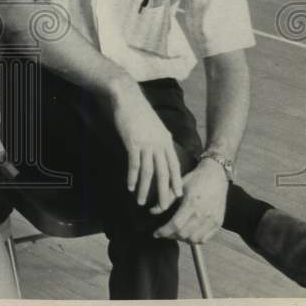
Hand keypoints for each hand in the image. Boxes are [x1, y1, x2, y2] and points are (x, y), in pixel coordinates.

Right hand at [111, 82, 182, 210]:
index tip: (177, 196)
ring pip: (148, 172)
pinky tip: (130, 187)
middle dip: (164, 192)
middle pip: (164, 173)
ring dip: (145, 190)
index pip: (174, 166)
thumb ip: (159, 140)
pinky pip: (134, 164)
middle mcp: (159, 144)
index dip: (176, 182)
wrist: (128, 97)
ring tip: (141, 202)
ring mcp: (146, 144)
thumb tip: (160, 154)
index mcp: (166, 141)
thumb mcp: (155, 126)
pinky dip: (133, 178)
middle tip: (162, 208)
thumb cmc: (139, 112)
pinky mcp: (133, 142)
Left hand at [153, 157, 227, 242]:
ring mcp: (212, 220)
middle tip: (164, 232)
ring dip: (182, 239)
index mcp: (192, 203)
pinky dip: (194, 240)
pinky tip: (187, 234)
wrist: (216, 176)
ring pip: (194, 239)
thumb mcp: (179, 184)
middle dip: (170, 236)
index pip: (175, 224)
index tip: (155, 233)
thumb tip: (152, 211)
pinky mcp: (218, 223)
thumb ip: (166, 198)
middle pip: (184, 234)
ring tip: (175, 233)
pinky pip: (205, 239)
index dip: (163, 232)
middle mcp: (203, 214)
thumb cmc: (196, 179)